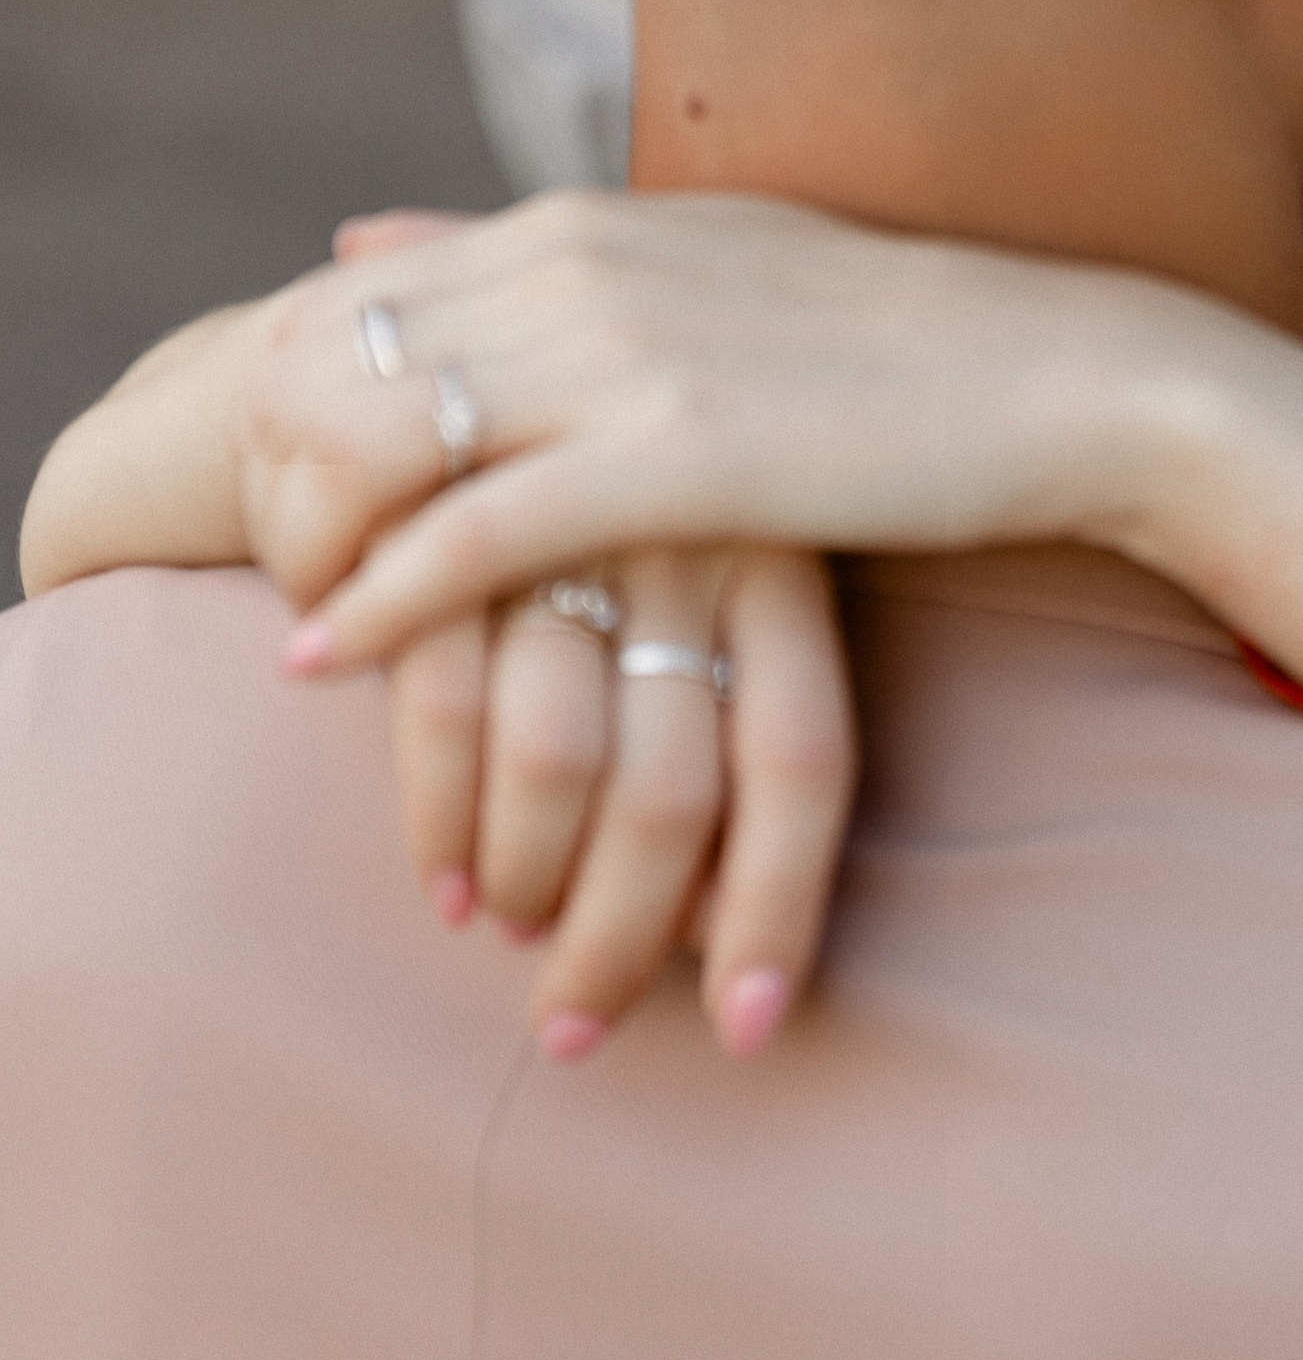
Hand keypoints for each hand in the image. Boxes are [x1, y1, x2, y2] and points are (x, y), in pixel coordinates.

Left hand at [235, 190, 1209, 666]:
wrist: (1073, 377)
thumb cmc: (899, 345)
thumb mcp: (698, 257)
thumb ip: (525, 253)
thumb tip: (358, 234)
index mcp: (578, 218)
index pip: (345, 296)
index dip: (278, 399)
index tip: (277, 493)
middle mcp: (579, 262)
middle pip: (324, 359)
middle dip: (265, 474)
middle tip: (260, 571)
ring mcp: (624, 354)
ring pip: (370, 441)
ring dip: (305, 546)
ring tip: (293, 623)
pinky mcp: (678, 459)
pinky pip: (468, 535)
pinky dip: (377, 602)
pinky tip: (328, 660)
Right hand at [388, 544, 854, 1056]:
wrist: (472, 328)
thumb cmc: (629, 504)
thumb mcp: (727, 567)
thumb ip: (732, 732)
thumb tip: (731, 940)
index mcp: (785, 557)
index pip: (804, 761)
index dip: (781, 910)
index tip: (750, 1031)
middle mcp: (687, 541)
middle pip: (672, 795)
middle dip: (617, 943)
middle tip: (577, 1028)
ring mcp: (564, 531)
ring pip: (558, 767)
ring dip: (526, 885)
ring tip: (505, 929)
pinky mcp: (443, 525)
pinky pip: (446, 709)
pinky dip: (439, 819)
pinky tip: (444, 879)